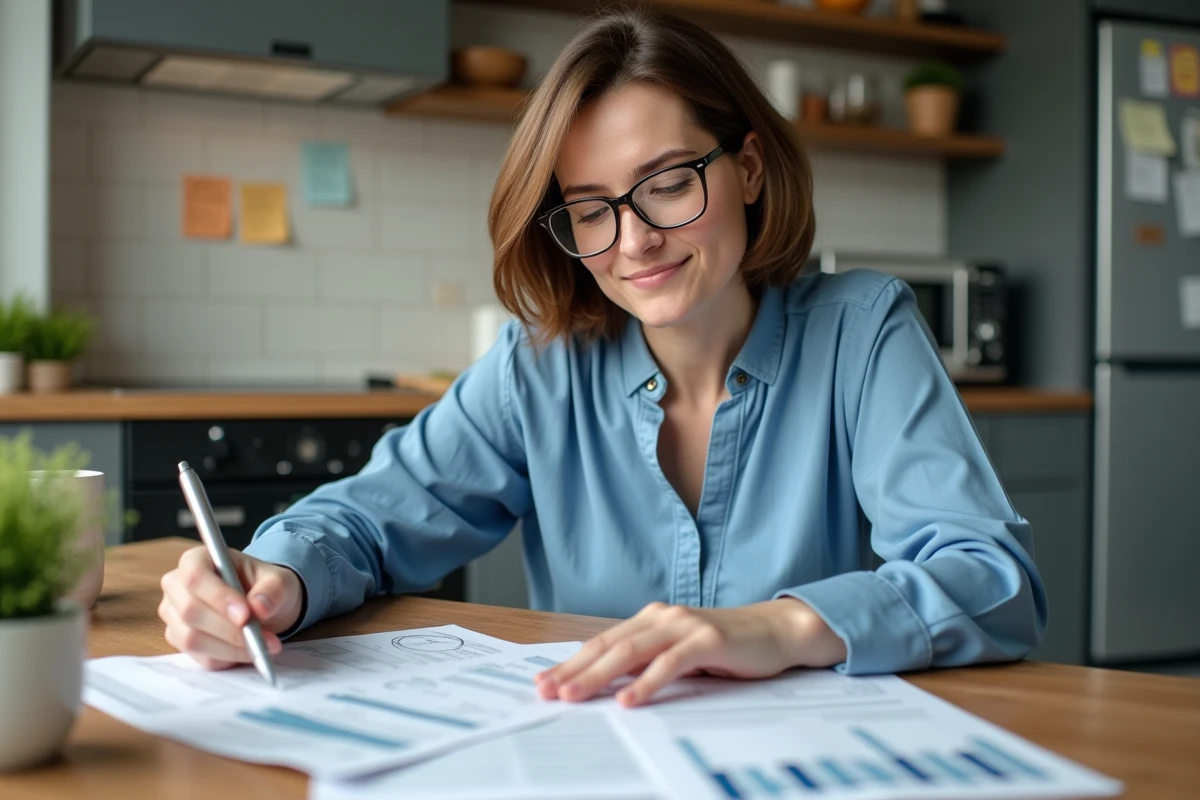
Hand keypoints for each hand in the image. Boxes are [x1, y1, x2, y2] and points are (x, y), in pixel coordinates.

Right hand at [158, 545, 303, 669]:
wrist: (262, 606)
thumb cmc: (265, 586)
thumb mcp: (279, 580)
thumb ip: (273, 589)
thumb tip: (260, 607)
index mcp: (196, 560)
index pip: (196, 577)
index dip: (218, 597)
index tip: (245, 615)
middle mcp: (177, 586)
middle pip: (190, 611)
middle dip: (228, 629)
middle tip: (261, 637)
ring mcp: (174, 615)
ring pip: (192, 639)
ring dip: (231, 648)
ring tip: (263, 646)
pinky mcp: (180, 641)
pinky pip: (200, 656)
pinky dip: (228, 658)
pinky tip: (250, 652)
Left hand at [535, 599, 846, 706]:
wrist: (777, 632)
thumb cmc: (727, 648)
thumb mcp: (680, 655)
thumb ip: (648, 663)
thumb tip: (608, 687)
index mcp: (651, 620)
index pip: (602, 643)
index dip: (571, 663)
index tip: (545, 683)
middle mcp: (662, 617)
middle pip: (608, 646)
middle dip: (574, 670)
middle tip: (548, 691)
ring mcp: (684, 625)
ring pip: (631, 652)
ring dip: (599, 676)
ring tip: (574, 696)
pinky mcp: (707, 640)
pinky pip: (670, 663)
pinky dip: (646, 682)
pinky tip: (629, 699)